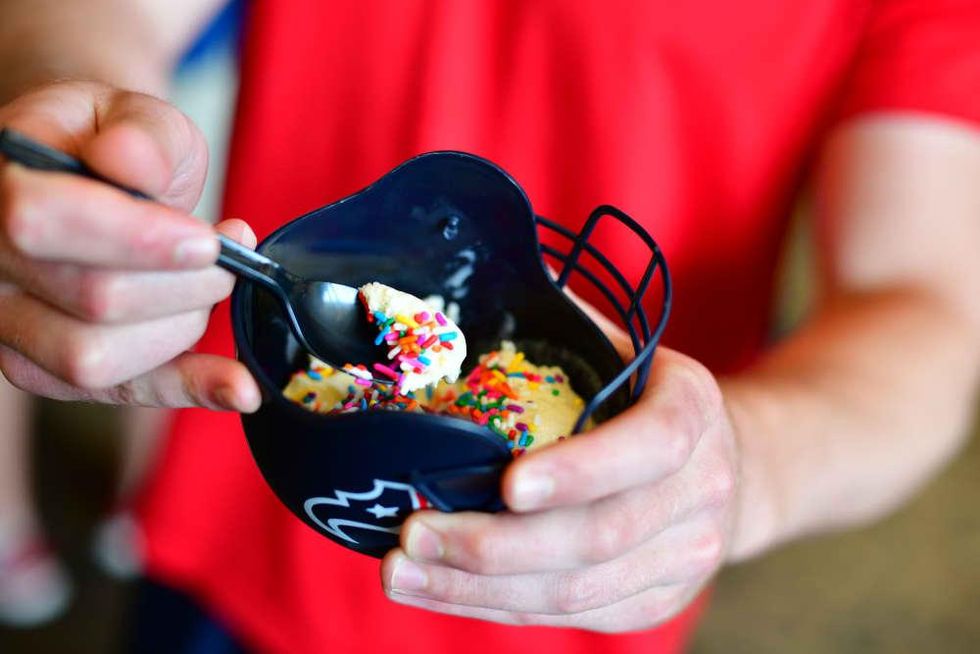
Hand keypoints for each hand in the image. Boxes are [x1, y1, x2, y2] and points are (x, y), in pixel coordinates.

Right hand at [0, 81, 259, 410]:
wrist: (94, 176)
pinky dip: (187, 389)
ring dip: (183, 325)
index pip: (38, 221)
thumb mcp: (134, 114)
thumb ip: (141, 134)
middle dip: (184, 283)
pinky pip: (120, 393)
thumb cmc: (113, 143)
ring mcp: (9, 327)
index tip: (207, 240)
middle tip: (224, 255)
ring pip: (96, 359)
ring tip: (212, 282)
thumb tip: (130, 163)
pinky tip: (240, 388)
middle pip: (91, 300)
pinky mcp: (50, 370)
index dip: (136, 238)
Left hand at [381, 347, 738, 631]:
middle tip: (414, 533)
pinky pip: (572, 618)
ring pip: (577, 592)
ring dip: (480, 588)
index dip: (581, 470)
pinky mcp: (654, 603)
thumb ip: (559, 325)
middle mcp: (702, 491)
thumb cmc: (645, 398)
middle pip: (600, 537)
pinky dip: (498, 607)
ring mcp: (683, 558)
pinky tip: (443, 590)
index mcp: (694, 411)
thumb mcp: (622, 349)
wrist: (729, 470)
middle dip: (496, 545)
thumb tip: (460, 287)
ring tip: (404, 572)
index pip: (650, 446)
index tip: (507, 485)